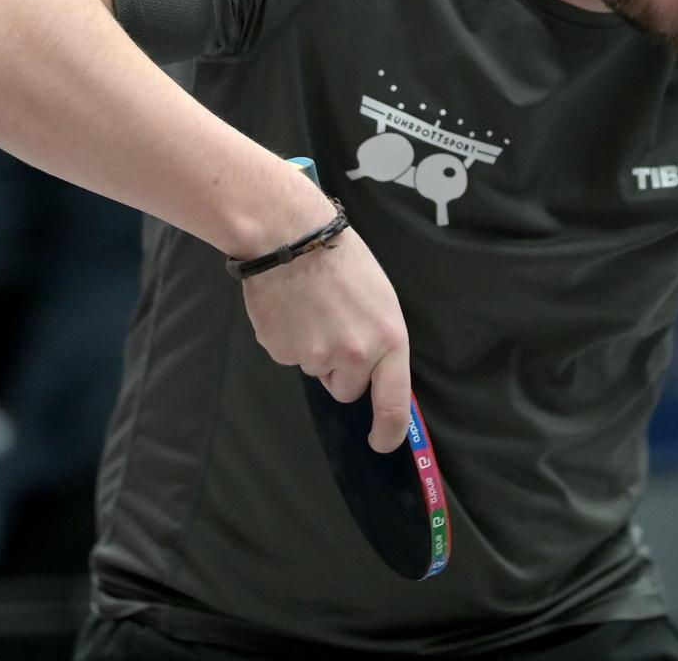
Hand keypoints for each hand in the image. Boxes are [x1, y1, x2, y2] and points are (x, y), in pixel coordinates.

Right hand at [241, 230, 412, 454]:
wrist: (290, 236)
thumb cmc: (341, 259)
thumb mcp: (379, 298)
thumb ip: (379, 339)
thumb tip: (373, 372)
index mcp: (388, 339)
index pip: (394, 402)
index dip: (389, 430)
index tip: (382, 441)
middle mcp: (355, 355)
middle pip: (347, 388)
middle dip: (340, 368)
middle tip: (334, 324)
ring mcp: (316, 356)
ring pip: (317, 370)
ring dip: (314, 349)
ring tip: (311, 307)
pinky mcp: (282, 352)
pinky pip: (289, 356)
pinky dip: (289, 338)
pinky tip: (290, 308)